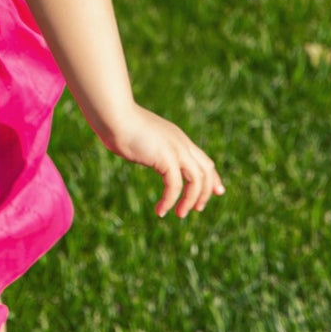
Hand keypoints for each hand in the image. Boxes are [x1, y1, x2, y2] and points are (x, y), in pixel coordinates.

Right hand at [98, 104, 224, 217]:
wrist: (113, 117)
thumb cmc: (118, 125)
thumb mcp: (138, 139)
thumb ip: (146, 147)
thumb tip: (140, 152)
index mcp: (177, 138)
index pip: (203, 160)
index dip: (212, 178)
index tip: (216, 191)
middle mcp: (181, 143)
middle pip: (206, 170)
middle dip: (206, 192)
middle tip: (198, 209)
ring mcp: (176, 149)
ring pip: (196, 180)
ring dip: (190, 200)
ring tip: (180, 214)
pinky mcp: (166, 158)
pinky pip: (175, 186)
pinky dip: (170, 200)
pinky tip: (161, 211)